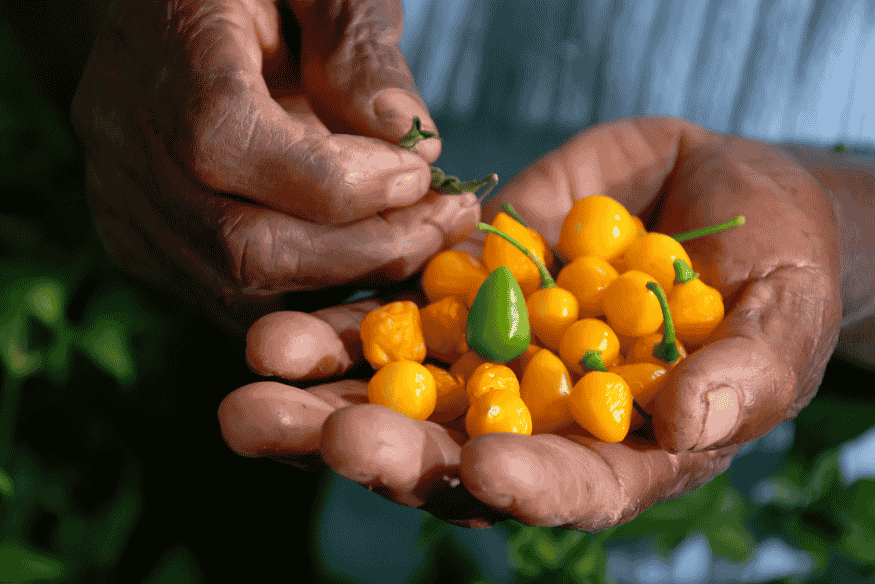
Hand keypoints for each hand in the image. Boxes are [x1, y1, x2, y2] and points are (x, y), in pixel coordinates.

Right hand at [70, 0, 478, 334]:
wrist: (172, 21)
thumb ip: (358, 48)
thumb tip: (410, 139)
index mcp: (165, 50)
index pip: (229, 145)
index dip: (340, 181)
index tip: (420, 174)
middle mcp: (127, 139)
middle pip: (242, 244)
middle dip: (364, 250)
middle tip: (439, 223)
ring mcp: (126, 204)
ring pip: (239, 288)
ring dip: (346, 281)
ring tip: (414, 240)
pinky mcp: (141, 245)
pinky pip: (230, 301)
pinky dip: (307, 293)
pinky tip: (360, 256)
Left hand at [218, 117, 841, 529]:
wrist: (722, 199)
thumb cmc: (775, 276)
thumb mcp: (779, 322)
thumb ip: (742, 376)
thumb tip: (686, 421)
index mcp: (616, 450)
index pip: (572, 487)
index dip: (532, 486)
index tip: (484, 469)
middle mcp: (538, 419)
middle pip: (457, 455)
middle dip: (391, 450)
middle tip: (329, 437)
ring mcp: (492, 357)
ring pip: (401, 392)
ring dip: (326, 394)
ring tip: (262, 380)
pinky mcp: (460, 296)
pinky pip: (393, 317)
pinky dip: (339, 327)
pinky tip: (280, 330)